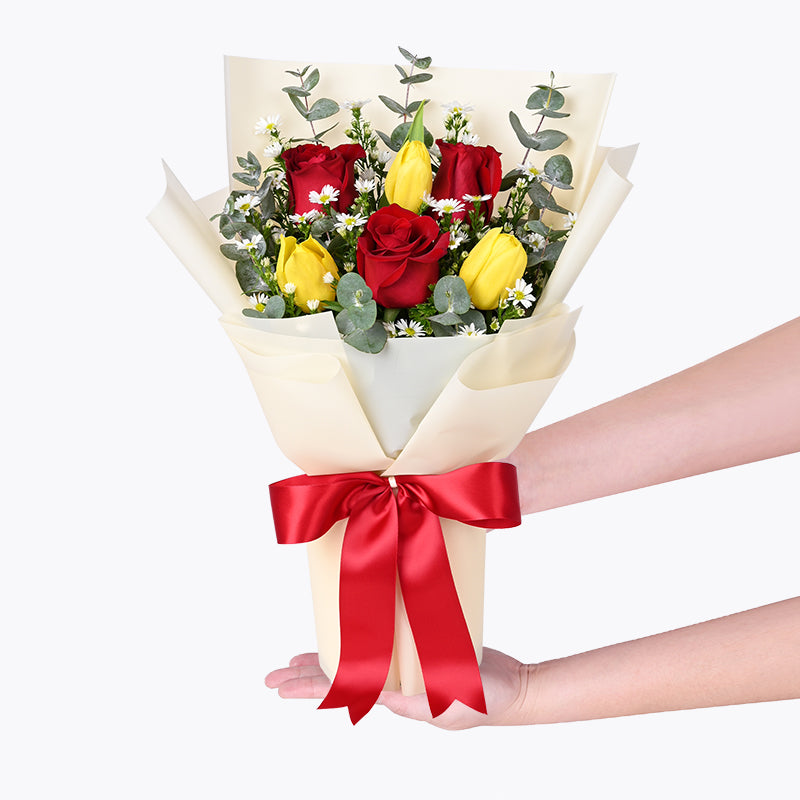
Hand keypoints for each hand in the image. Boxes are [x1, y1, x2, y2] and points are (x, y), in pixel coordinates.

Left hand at [265, 647, 530, 729]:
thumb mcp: (450, 704)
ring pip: (353, 661)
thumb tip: (380, 699)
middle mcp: (392, 683)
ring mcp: (402, 668)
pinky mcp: (417, 648)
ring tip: (295, 660)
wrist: (511, 688)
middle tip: (271, 677)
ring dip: (323, 660)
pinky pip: (380, 645)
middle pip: (339, 679)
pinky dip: (359, 640)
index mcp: (394, 697)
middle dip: (304, 677)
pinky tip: (349, 634)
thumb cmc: (483, 701)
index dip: (309, 687)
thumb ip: (417, 703)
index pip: (342, 691)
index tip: (280, 687)